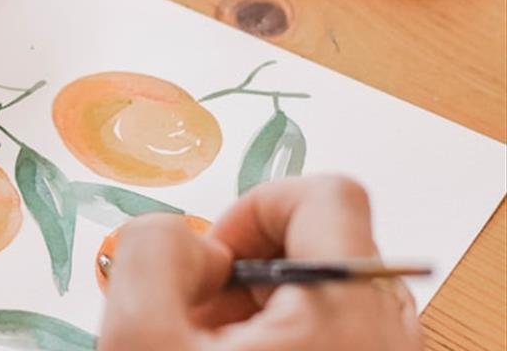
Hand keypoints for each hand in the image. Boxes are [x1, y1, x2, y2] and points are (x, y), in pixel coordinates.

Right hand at [99, 176, 423, 350]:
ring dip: (255, 304)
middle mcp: (385, 329)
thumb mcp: (140, 342)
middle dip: (245, 264)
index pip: (324, 192)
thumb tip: (182, 235)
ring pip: (320, 285)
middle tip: (203, 314)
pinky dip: (278, 332)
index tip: (215, 255)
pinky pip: (330, 325)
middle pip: (319, 237)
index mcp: (344, 309)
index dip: (253, 208)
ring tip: (215, 347)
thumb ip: (149, 252)